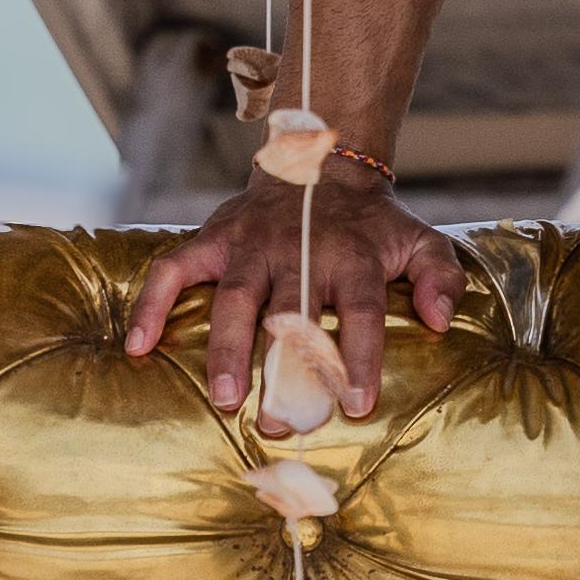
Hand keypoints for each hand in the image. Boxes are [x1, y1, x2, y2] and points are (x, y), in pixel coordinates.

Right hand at [125, 166, 469, 420]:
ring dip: (226, 347)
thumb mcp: (421, 240)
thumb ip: (440, 278)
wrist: (321, 159)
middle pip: (291, 310)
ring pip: (235, 296)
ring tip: (223, 397)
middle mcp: (300, 248)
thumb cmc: (372, 223)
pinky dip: (153, 305)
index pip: (359, 308)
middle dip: (285, 366)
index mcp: (352, 254)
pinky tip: (139, 347)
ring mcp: (251, 242)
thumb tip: (438, 321)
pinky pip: (174, 269)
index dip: (359, 355)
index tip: (358, 403)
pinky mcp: (214, 237)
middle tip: (279, 420)